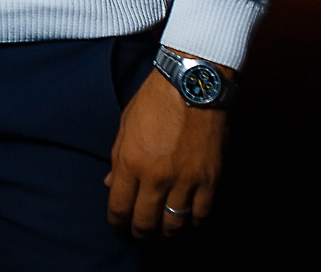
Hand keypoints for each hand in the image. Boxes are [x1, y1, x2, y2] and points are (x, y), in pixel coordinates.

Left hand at [105, 68, 227, 238]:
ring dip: (165, 233)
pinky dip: (192, 223)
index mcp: (130, 162)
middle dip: (139, 233)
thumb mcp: (125, 125)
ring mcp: (185, 180)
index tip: (118, 226)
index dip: (117, 223)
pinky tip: (186, 222)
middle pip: (145, 223)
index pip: (119, 207)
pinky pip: (201, 215)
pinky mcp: (209, 179)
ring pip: (174, 225)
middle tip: (138, 234)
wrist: (193, 85)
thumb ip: (117, 158)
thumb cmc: (155, 100)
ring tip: (161, 233)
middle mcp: (156, 176)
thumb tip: (110, 183)